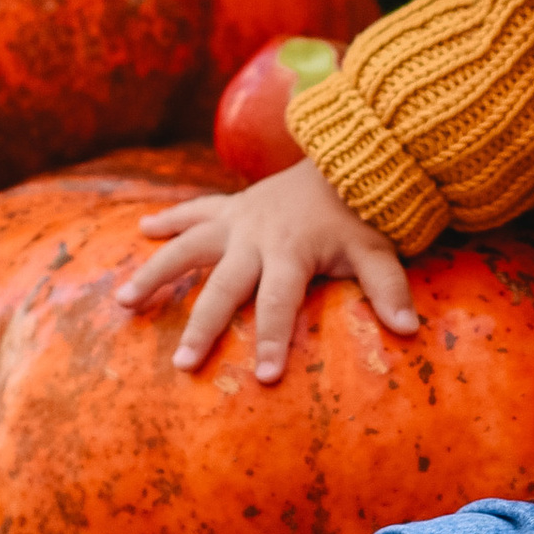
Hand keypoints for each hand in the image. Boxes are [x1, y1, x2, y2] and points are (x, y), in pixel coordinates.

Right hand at [115, 160, 416, 383]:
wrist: (348, 156)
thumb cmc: (361, 213)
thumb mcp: (377, 249)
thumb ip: (389, 288)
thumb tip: (411, 329)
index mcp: (291, 253)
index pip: (280, 304)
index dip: (275, 340)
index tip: (266, 377)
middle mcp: (256, 238)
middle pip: (224, 287)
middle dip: (203, 326)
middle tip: (182, 364)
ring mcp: (239, 220)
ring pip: (189, 248)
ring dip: (156, 274)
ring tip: (122, 302)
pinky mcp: (232, 206)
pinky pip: (195, 211)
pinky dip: (169, 219)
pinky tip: (141, 230)